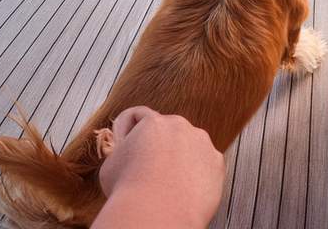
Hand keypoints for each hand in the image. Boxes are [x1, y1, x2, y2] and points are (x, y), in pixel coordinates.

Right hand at [94, 107, 224, 228]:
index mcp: (153, 122)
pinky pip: (206, 164)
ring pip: (191, 147)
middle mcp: (180, 126)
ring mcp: (201, 143)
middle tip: (150, 170)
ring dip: (181, 159)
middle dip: (160, 146)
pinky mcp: (217, 162)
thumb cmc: (129, 191)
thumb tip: (126, 149)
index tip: (130, 143)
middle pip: (169, 131)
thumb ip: (122, 150)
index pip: (141, 115)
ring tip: (168, 183)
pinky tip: (185, 189)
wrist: (155, 213)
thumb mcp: (110, 165)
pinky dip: (198, 175)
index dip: (131, 130)